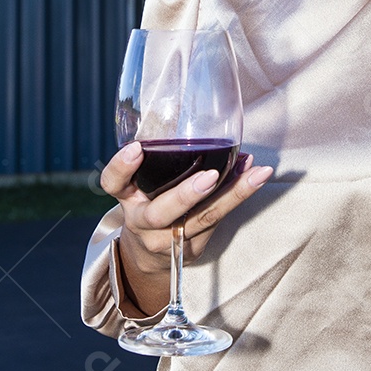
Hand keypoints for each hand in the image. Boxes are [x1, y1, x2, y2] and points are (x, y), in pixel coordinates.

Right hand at [100, 143, 272, 314]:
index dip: (122, 167)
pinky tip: (256, 176)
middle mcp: (144, 221)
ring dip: (233, 194)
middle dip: (185, 195)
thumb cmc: (149, 201)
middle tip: (209, 177)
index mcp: (128, 198)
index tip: (136, 148)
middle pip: (160, 213)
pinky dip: (239, 196)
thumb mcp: (140, 183)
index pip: (114, 184)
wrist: (148, 253)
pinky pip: (219, 220)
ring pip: (202, 219)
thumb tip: (198, 117)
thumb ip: (156, 158)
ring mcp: (170, 238)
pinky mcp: (193, 246)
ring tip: (255, 173)